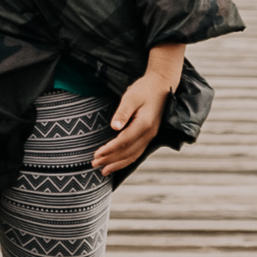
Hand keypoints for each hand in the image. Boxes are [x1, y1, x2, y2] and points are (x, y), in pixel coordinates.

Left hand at [94, 44, 184, 174]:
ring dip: (118, 164)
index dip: (109, 150)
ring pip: (134, 155)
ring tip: (104, 170)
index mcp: (144, 124)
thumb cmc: (144, 89)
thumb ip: (123, 113)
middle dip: (110, 160)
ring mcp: (151, 136)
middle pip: (128, 152)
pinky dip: (126, 160)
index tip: (96, 155)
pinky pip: (137, 152)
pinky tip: (118, 163)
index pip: (124, 142)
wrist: (162, 85)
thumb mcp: (131, 97)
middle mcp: (149, 134)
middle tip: (94, 164)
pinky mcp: (149, 135)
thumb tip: (114, 127)